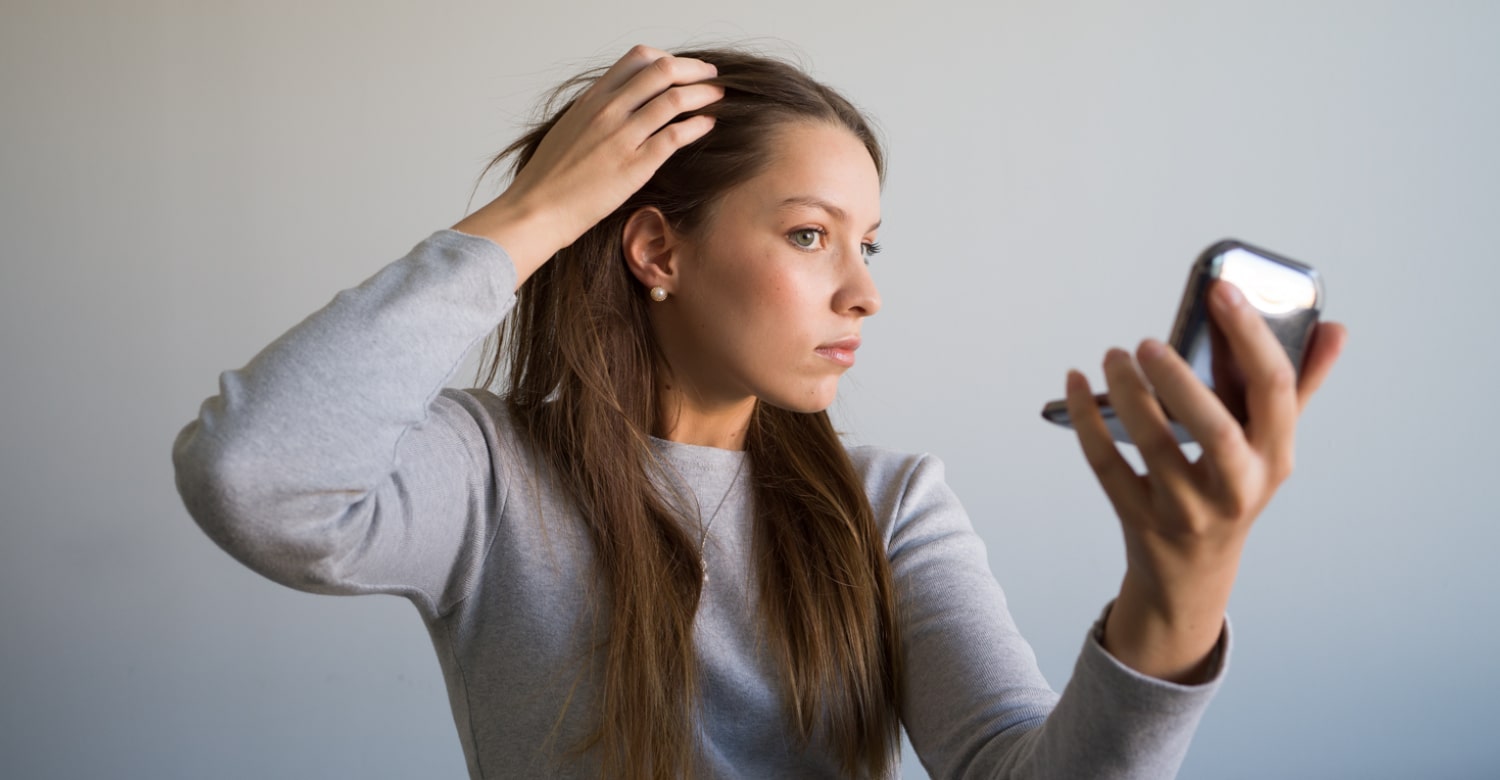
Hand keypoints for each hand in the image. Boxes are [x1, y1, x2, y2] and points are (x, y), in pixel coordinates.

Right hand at [452, 45, 723, 285]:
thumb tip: (619, 110)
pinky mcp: (634, 165)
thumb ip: (595, 115)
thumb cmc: (549, 179)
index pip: (637, 59)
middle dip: (694, 70)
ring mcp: (621, 136)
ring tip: (718, 98)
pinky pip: (675, 135)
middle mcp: (608, 110)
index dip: (668, 58)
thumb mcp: (569, 131)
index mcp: (592, 99)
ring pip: (674, 99)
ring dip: (703, 94)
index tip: (683, 69)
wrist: (535, 210)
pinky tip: (708, 126)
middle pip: (662, 70)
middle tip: (711, 77)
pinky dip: (697, 126)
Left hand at [1064, 280, 1346, 681]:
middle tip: (1148, 341)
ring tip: (1113, 355)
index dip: (1251, 336)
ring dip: (1127, 394)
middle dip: (1182, 381)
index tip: (1222, 290)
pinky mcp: (1137, 518)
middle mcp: (1236, 487)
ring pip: (1153, 446)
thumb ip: (1299, 388)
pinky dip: (1088, 420)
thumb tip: (1333, 328)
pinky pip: (1106, 464)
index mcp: (1276, 459)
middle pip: (1215, 431)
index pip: (1275, 392)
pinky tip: (1076, 382)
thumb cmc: (1235, 487)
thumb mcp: (1273, 447)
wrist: (1193, 572)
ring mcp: (1185, 508)